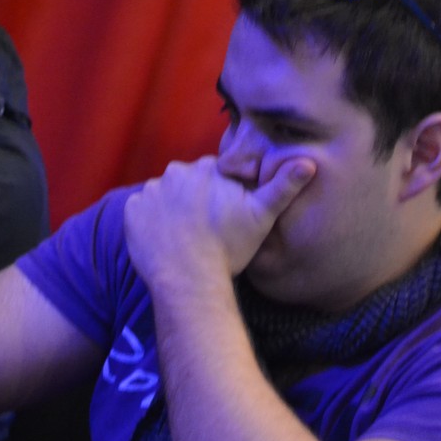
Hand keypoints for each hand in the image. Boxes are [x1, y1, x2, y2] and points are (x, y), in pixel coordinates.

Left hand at [124, 155, 314, 283]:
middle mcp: (174, 172)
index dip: (220, 195)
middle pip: (186, 183)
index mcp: (206, 169)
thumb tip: (309, 162)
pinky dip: (150, 222)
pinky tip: (165, 240)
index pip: (213, 174)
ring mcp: (149, 191)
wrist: (190, 279)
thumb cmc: (229, 248)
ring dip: (171, 210)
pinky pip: (141, 211)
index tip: (224, 216)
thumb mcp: (262, 216)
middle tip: (205, 229)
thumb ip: (283, 187)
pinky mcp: (131, 211)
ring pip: (164, 196)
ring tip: (185, 237)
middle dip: (194, 200)